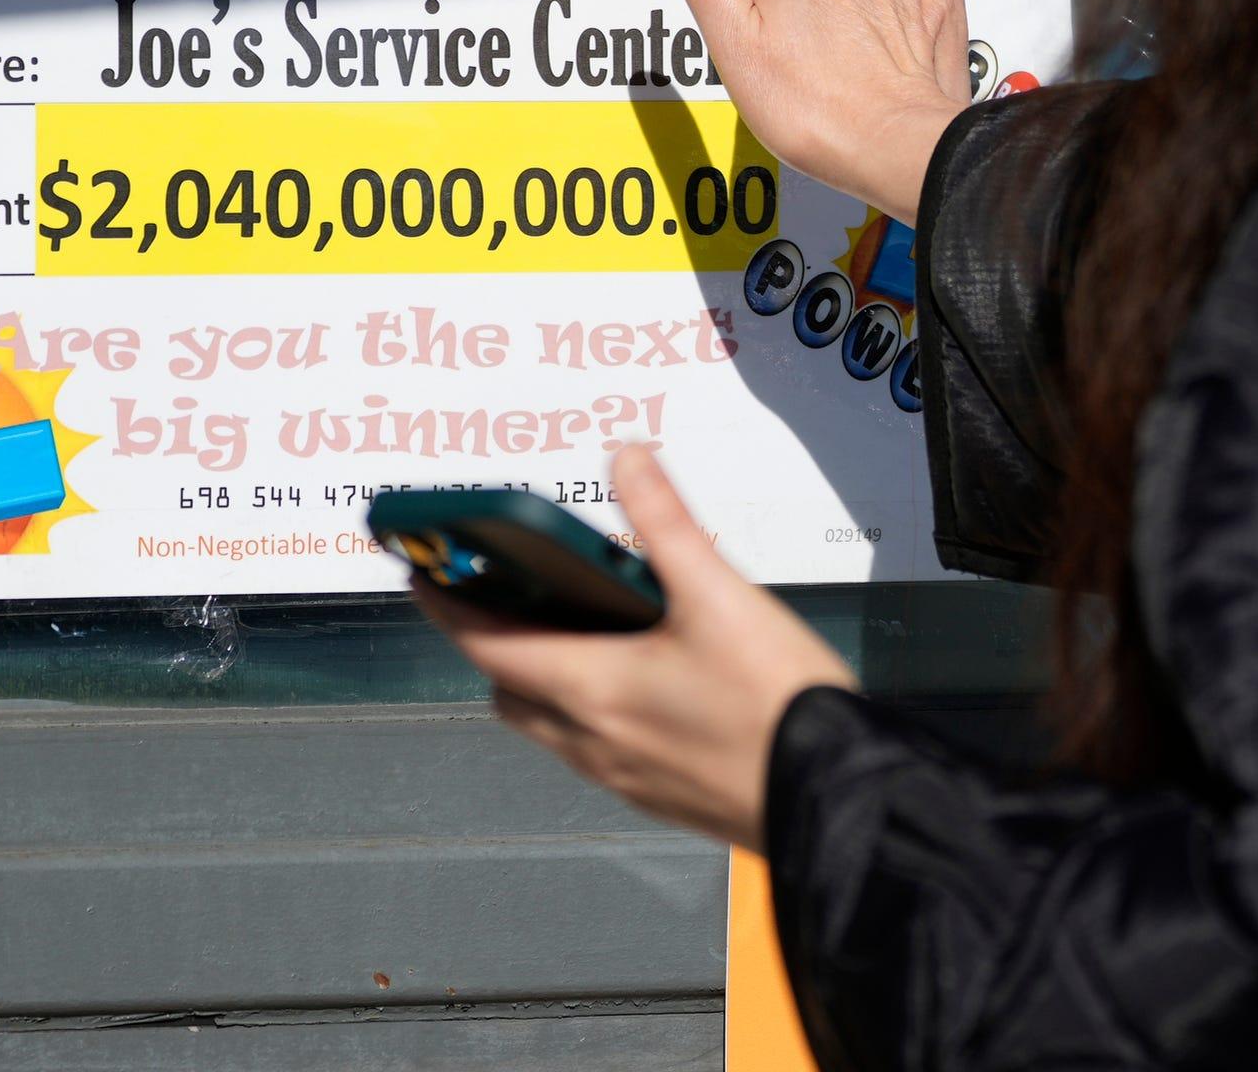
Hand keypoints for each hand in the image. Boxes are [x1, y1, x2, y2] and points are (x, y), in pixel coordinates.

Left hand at [412, 444, 857, 852]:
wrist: (834, 796)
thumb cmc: (777, 707)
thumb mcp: (721, 595)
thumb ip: (666, 522)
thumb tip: (629, 461)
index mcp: (592, 690)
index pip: (486, 644)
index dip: (446, 604)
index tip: (422, 572)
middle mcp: (594, 741)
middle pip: (510, 688)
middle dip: (496, 640)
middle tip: (503, 593)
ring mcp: (624, 775)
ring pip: (551, 723)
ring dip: (544, 676)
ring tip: (581, 627)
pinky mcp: (659, 794)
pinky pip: (594, 749)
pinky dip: (590, 709)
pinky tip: (645, 680)